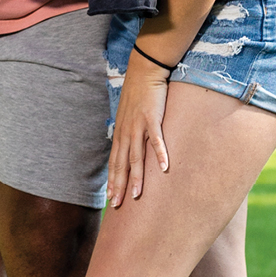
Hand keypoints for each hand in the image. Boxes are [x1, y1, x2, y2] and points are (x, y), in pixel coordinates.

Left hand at [107, 52, 170, 206]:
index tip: (111, 198)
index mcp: (121, 132)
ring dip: (136, 176)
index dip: (112, 180)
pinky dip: (160, 153)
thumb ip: (129, 131)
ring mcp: (138, 125)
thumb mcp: (128, 115)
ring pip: (135, 156)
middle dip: (119, 185)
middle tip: (117, 205)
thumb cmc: (138, 94)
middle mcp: (126, 131)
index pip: (114, 161)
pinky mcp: (151, 118)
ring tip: (137, 195)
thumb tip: (129, 147)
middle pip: (121, 163)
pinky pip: (156, 139)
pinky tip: (165, 168)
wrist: (144, 71)